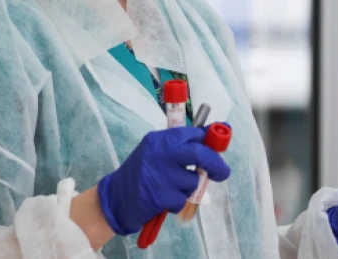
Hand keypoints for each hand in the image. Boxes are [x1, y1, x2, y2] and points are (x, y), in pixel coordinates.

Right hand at [97, 126, 230, 234]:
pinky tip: (162, 201)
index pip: (192, 133)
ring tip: (171, 189)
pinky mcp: (160, 196)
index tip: (218, 147)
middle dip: (215, 163)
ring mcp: (160, 175)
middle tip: (222, 172)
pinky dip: (176, 203)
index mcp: (159, 139)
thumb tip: (210, 137)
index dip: (209, 141)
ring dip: (187, 188)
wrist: (115, 198)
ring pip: (192, 181)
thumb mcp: (155, 152)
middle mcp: (160, 153)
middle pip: (198, 153)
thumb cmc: (141, 174)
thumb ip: (179, 146)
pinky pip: (182, 200)